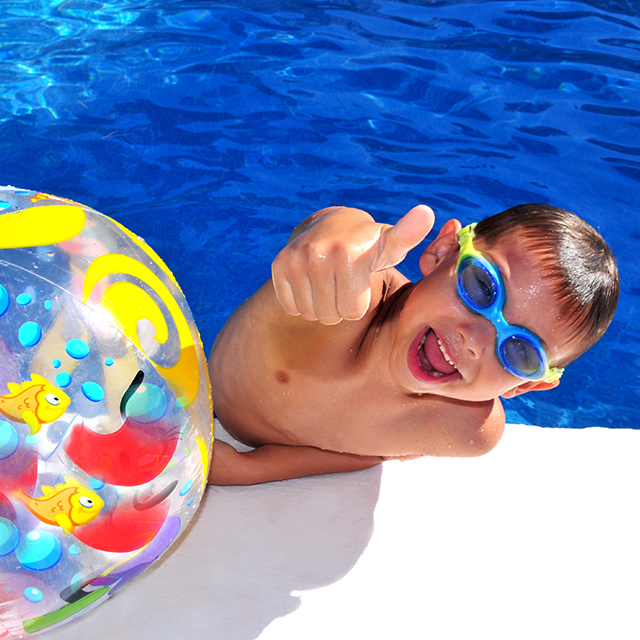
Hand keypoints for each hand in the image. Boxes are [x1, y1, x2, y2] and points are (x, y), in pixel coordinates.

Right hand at [271, 204, 434, 323]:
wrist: (331, 226)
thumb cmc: (369, 245)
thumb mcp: (391, 244)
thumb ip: (409, 235)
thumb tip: (427, 213)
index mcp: (349, 255)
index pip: (351, 312)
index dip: (358, 303)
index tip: (359, 281)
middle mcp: (319, 255)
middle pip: (331, 316)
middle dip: (339, 306)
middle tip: (342, 283)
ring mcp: (295, 260)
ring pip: (311, 313)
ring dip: (321, 306)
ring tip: (328, 282)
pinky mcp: (278, 266)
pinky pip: (291, 306)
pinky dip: (301, 301)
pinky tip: (310, 283)